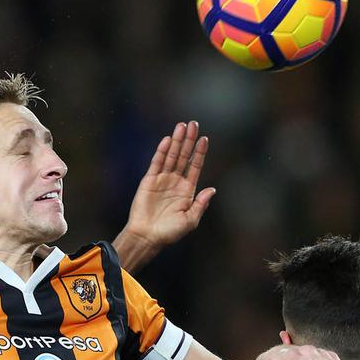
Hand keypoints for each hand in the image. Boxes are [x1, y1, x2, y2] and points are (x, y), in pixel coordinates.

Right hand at [123, 121, 215, 248]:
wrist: (148, 236)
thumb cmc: (170, 232)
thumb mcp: (190, 219)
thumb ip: (200, 204)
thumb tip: (212, 189)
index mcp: (187, 190)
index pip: (195, 166)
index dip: (199, 152)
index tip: (204, 139)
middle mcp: (175, 181)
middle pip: (184, 156)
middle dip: (189, 140)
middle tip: (193, 123)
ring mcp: (162, 179)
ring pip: (171, 156)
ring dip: (176, 141)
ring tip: (182, 126)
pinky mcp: (149, 180)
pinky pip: (157, 162)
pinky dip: (162, 151)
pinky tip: (168, 140)